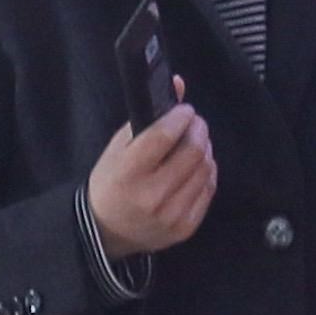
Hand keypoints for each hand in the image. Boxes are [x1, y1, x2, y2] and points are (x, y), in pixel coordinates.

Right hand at [86, 101, 215, 256]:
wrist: (106, 231)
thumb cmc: (110, 182)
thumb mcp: (118, 148)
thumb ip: (148, 115)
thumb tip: (179, 82)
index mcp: (128, 172)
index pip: (164, 136)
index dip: (181, 117)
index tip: (186, 110)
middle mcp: (151, 195)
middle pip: (192, 151)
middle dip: (199, 130)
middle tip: (195, 123)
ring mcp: (171, 214)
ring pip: (205, 169)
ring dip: (205, 149)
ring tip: (196, 143)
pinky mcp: (185, 228)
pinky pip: (209, 190)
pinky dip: (207, 172)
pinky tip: (197, 166)